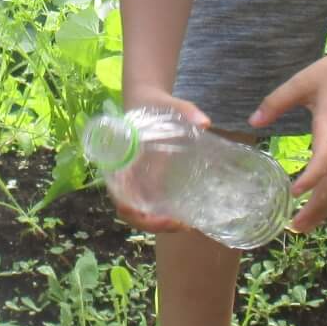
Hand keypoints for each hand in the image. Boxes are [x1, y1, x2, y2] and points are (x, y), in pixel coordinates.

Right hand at [106, 90, 209, 233]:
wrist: (145, 100)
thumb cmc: (151, 105)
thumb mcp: (166, 105)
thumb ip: (184, 111)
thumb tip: (205, 123)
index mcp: (121, 161)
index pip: (121, 197)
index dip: (136, 212)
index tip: (158, 215)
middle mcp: (125, 177)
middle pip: (131, 213)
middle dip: (154, 224)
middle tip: (182, 224)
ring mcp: (136, 181)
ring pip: (140, 214)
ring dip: (160, 224)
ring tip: (187, 224)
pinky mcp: (147, 182)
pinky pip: (150, 206)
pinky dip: (164, 216)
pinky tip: (186, 217)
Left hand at [251, 45, 326, 232]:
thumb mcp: (302, 81)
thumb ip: (276, 102)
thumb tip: (253, 122)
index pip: (325, 158)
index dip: (311, 178)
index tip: (294, 192)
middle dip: (316, 207)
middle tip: (294, 227)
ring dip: (325, 207)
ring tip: (305, 225)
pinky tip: (321, 205)